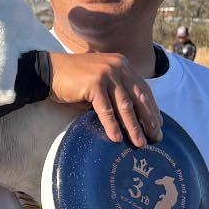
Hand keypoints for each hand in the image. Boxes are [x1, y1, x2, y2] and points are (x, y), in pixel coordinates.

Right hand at [46, 52, 161, 145]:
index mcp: (123, 65)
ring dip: (133, 127)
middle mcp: (118, 67)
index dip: (152, 108)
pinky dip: (112, 125)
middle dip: (148, 120)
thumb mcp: (101, 81)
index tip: (158, 125)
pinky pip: (106, 109)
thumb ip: (116, 91)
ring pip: (125, 106)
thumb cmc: (75, 79)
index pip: (143, 90)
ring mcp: (107, 74)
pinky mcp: (94, 83)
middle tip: (156, 137)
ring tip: (139, 143)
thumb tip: (131, 116)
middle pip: (138, 98)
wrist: (50, 70)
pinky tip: (117, 138)